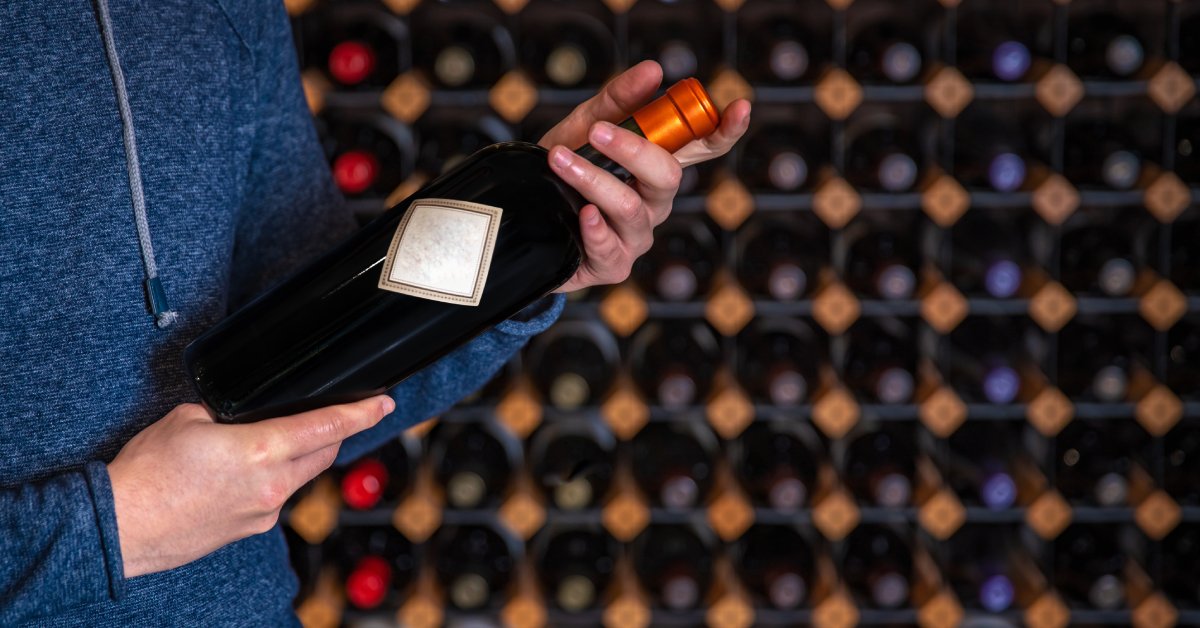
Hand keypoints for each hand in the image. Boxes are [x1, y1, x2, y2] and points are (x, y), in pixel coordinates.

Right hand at [107, 395, 391, 577]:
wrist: (120, 527)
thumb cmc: (146, 474)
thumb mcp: (188, 419)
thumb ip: (228, 413)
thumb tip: (242, 414)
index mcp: (260, 451)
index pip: (328, 427)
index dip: (362, 413)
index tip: (383, 403)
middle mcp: (271, 486)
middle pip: (324, 452)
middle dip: (334, 431)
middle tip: (335, 413)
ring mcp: (264, 512)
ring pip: (302, 475)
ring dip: (301, 455)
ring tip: (276, 440)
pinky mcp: (252, 528)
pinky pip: (278, 496)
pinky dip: (275, 478)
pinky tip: (247, 471)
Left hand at [540, 61, 751, 292]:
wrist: (523, 216)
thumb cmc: (564, 169)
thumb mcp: (584, 127)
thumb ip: (617, 100)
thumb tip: (653, 70)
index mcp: (658, 167)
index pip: (704, 149)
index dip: (726, 131)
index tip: (739, 107)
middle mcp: (655, 203)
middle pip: (668, 177)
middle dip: (634, 151)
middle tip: (597, 131)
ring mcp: (638, 236)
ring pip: (631, 208)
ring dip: (593, 181)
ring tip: (559, 159)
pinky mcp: (614, 264)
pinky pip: (610, 248)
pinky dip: (595, 229)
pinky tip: (582, 214)